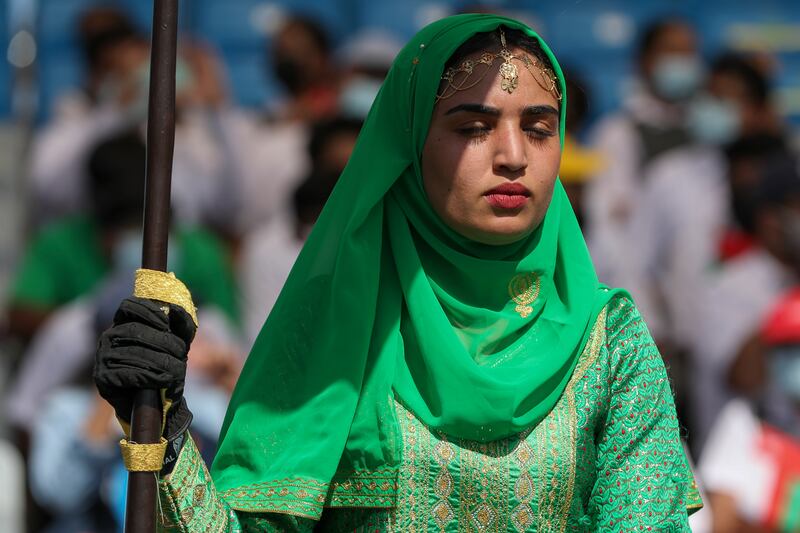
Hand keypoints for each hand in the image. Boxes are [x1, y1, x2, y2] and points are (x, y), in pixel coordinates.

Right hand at [94, 297, 195, 439]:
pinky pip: (126, 373)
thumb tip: (175, 309)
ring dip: (160, 361)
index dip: (147, 311)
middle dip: (162, 340)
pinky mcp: (102, 378)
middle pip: (133, 330)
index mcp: (124, 323)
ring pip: (132, 352)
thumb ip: (180, 324)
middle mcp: (109, 337)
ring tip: (177, 369)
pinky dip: (149, 376)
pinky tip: (164, 380)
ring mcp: (102, 357)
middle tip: (182, 353)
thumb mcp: (179, 342)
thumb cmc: (167, 366)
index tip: (167, 323)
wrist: (158, 402)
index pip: (128, 306)